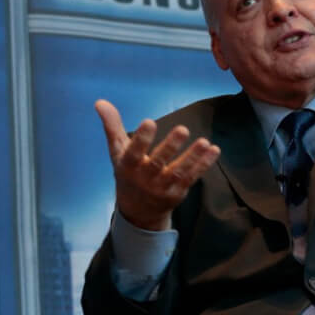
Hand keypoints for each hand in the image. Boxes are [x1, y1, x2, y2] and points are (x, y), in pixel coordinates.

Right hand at [95, 99, 220, 230]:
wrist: (138, 212)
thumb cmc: (127, 173)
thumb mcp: (117, 152)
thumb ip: (112, 126)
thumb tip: (100, 102)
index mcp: (128, 166)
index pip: (133, 152)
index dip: (141, 138)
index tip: (149, 121)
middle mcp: (145, 178)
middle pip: (158, 162)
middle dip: (171, 146)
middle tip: (183, 129)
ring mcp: (163, 187)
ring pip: (179, 171)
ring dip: (193, 157)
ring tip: (204, 142)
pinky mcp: (178, 192)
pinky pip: (192, 177)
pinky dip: (203, 164)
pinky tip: (214, 150)